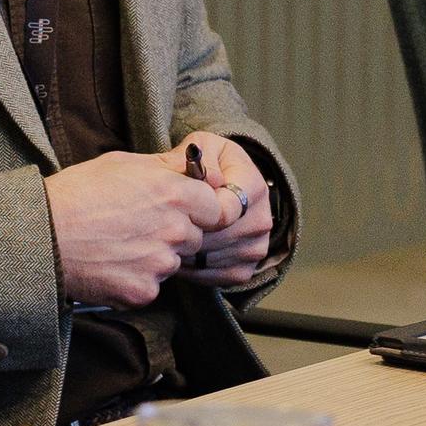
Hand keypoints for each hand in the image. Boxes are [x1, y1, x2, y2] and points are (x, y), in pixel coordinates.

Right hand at [42, 151, 227, 307]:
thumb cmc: (76, 194)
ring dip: (155, 256)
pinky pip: (152, 286)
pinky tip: (111, 264)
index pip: (218, 208)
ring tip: (119, 244)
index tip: (185, 210)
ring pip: (172, 262)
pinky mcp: (144, 291)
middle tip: (139, 227)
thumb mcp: (123, 164)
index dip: (201, 209)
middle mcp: (175, 230)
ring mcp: (161, 264)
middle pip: (194, 237)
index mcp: (175, 194)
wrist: (42, 236)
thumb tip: (192, 166)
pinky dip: (136, 279)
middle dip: (175, 233)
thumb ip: (165, 168)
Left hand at [178, 131, 275, 287]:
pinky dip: (195, 270)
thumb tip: (211, 179)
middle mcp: (261, 218)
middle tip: (165, 227)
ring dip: (188, 253)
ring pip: (215, 258)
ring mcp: (257, 246)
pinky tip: (181, 254)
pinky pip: (217, 278)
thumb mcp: (203, 147)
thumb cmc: (207, 165)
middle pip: (219, 237)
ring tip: (170, 240)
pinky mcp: (247, 269)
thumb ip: (202, 155)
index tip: (180, 207)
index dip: (198, 212)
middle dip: (189, 233)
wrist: (221, 188)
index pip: (227, 210)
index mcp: (254, 186)